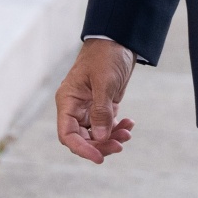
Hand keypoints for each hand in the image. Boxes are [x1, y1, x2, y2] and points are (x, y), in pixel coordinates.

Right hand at [55, 38, 136, 163]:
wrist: (118, 39)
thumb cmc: (106, 55)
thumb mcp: (104, 82)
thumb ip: (101, 111)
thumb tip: (101, 137)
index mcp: (68, 101)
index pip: (67, 134)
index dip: (81, 149)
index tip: (99, 158)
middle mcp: (76, 107)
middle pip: (83, 138)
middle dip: (101, 145)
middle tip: (120, 144)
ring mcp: (89, 108)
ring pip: (97, 135)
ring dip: (112, 138)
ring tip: (128, 132)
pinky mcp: (102, 106)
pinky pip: (107, 126)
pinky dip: (118, 128)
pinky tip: (130, 124)